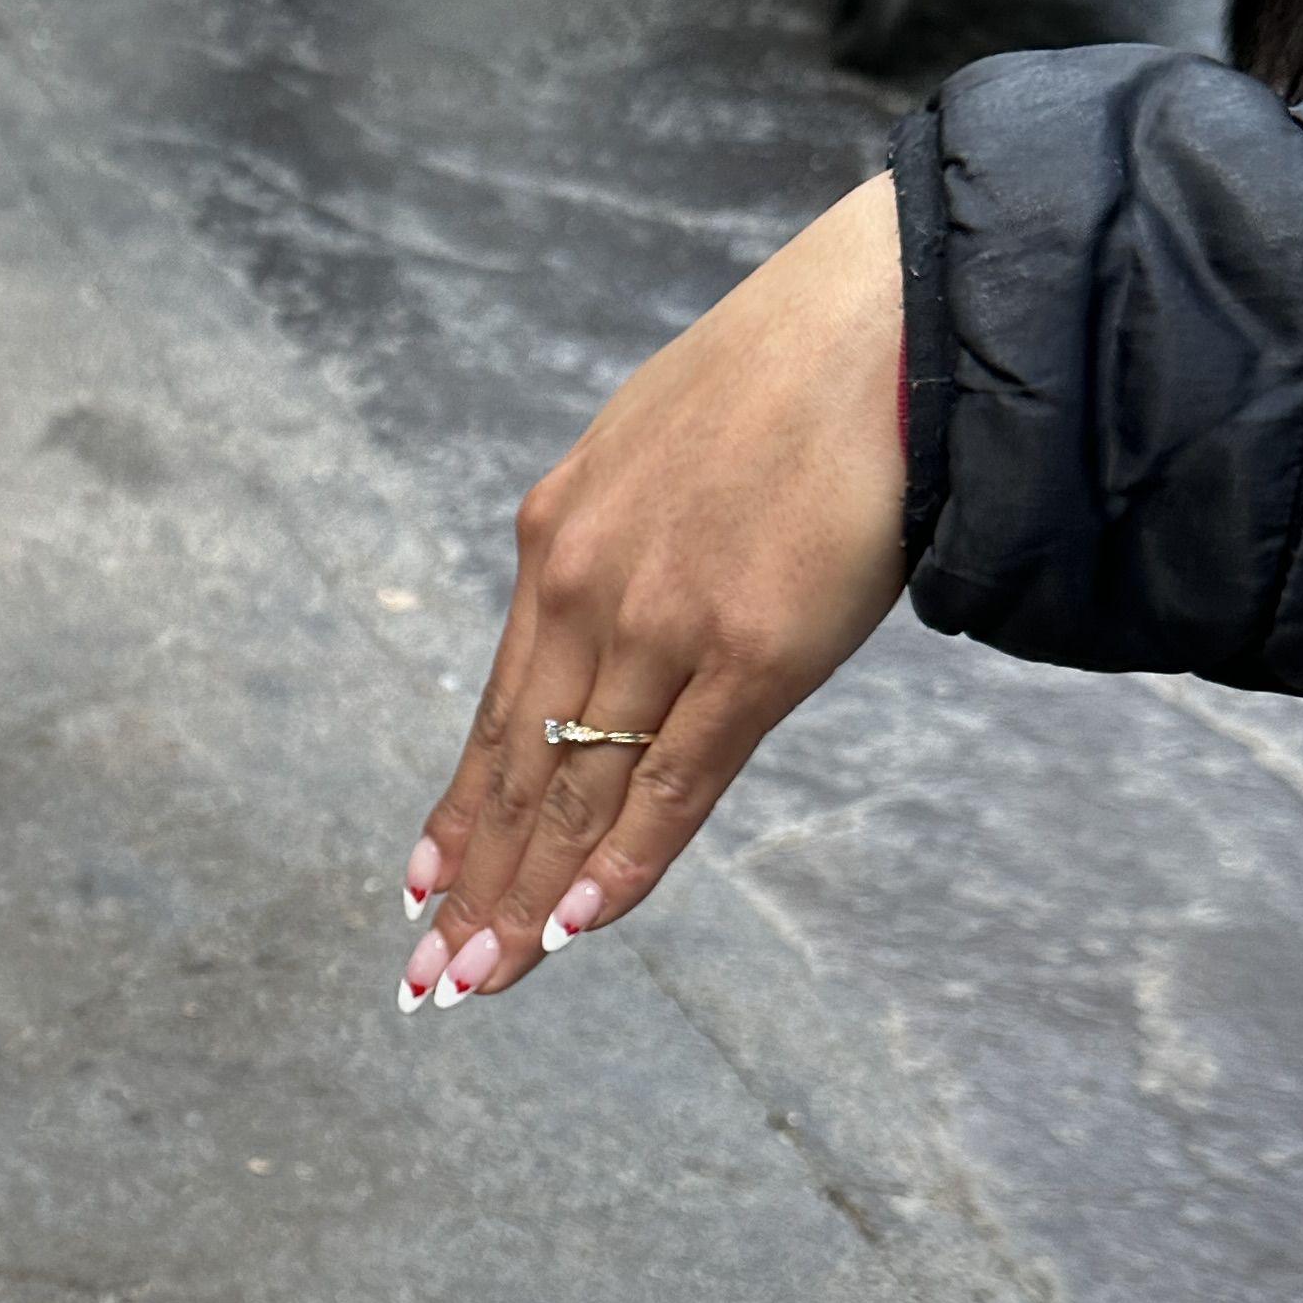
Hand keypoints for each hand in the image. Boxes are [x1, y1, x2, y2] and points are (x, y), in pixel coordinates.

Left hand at [399, 175, 906, 1007]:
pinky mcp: (750, 650)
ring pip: (577, 789)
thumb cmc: (789, 384)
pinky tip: (577, 925)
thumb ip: (625, 549)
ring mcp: (664, 623)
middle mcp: (588, 588)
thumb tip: (625, 625)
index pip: (497, 712)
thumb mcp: (660, 457)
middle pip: (515, 768)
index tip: (419, 886)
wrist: (883, 325)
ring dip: (527, 895)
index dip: (457, 812)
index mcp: (558, 540)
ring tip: (478, 977)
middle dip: (471, 882)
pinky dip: (621, 860)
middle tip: (428, 975)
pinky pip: (672, 781)